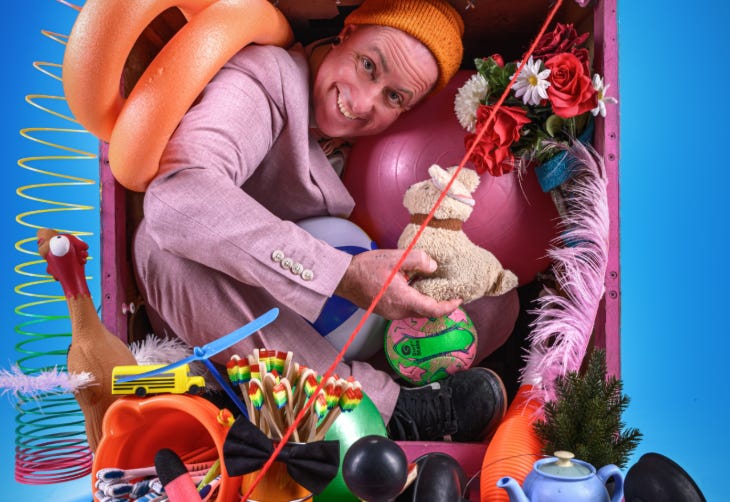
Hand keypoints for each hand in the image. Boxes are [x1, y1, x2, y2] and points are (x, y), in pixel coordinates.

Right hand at [334, 249, 461, 319]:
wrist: (344, 278)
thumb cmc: (367, 267)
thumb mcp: (395, 258)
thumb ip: (417, 260)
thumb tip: (433, 266)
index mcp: (404, 300)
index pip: (433, 310)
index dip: (449, 307)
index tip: (458, 300)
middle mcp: (398, 312)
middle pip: (426, 313)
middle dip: (439, 305)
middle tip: (449, 293)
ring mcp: (390, 314)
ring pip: (415, 311)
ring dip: (426, 302)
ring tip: (432, 288)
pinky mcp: (385, 311)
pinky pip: (405, 309)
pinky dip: (414, 302)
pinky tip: (414, 288)